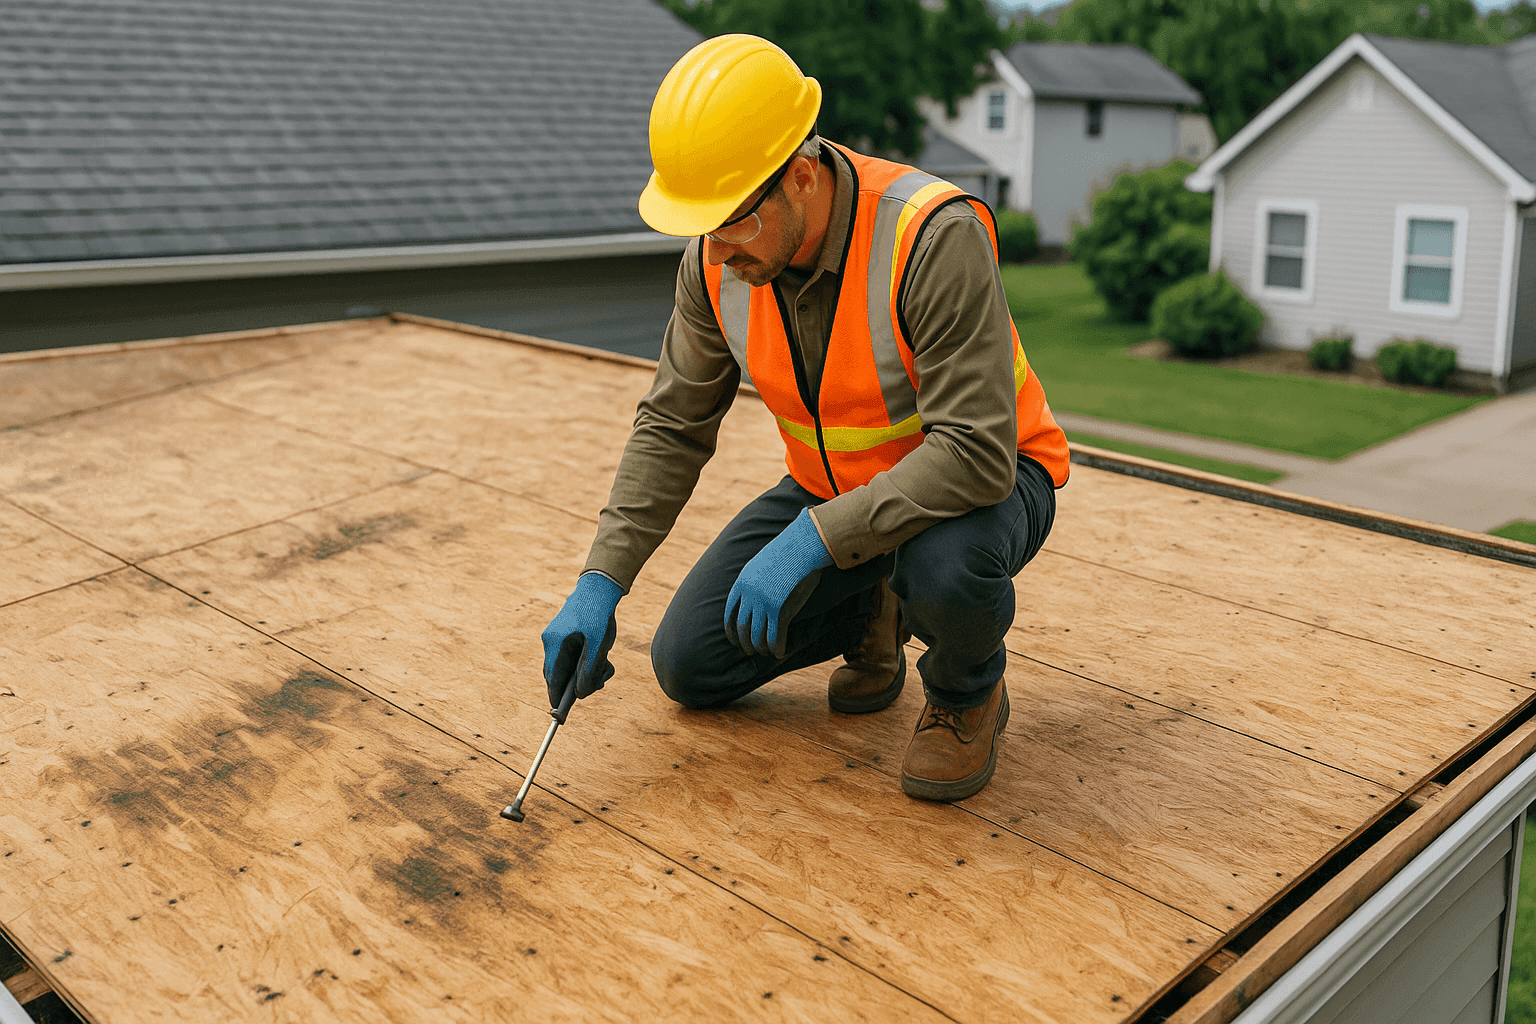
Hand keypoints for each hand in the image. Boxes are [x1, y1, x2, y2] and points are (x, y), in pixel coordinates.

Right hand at [541, 573, 622, 706]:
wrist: (599, 586)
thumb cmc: (598, 615)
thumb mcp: (598, 646)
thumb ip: (589, 671)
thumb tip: (581, 694)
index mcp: (555, 644)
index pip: (552, 679)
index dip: (557, 697)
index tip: (560, 713)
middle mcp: (551, 642)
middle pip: (559, 674)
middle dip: (579, 683)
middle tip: (600, 681)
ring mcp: (556, 638)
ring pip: (568, 666)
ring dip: (587, 671)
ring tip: (607, 665)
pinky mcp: (565, 635)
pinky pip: (572, 656)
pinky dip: (587, 661)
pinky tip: (603, 655)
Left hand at [724, 508, 833, 658]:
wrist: (803, 544)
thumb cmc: (788, 550)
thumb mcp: (764, 561)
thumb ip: (757, 577)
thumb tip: (757, 586)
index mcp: (742, 582)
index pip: (729, 612)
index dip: (731, 630)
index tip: (734, 640)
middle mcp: (749, 594)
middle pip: (742, 627)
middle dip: (744, 643)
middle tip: (749, 651)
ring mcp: (763, 602)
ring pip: (757, 635)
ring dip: (761, 647)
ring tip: (765, 653)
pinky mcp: (779, 608)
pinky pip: (775, 635)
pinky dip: (776, 647)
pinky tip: (780, 653)